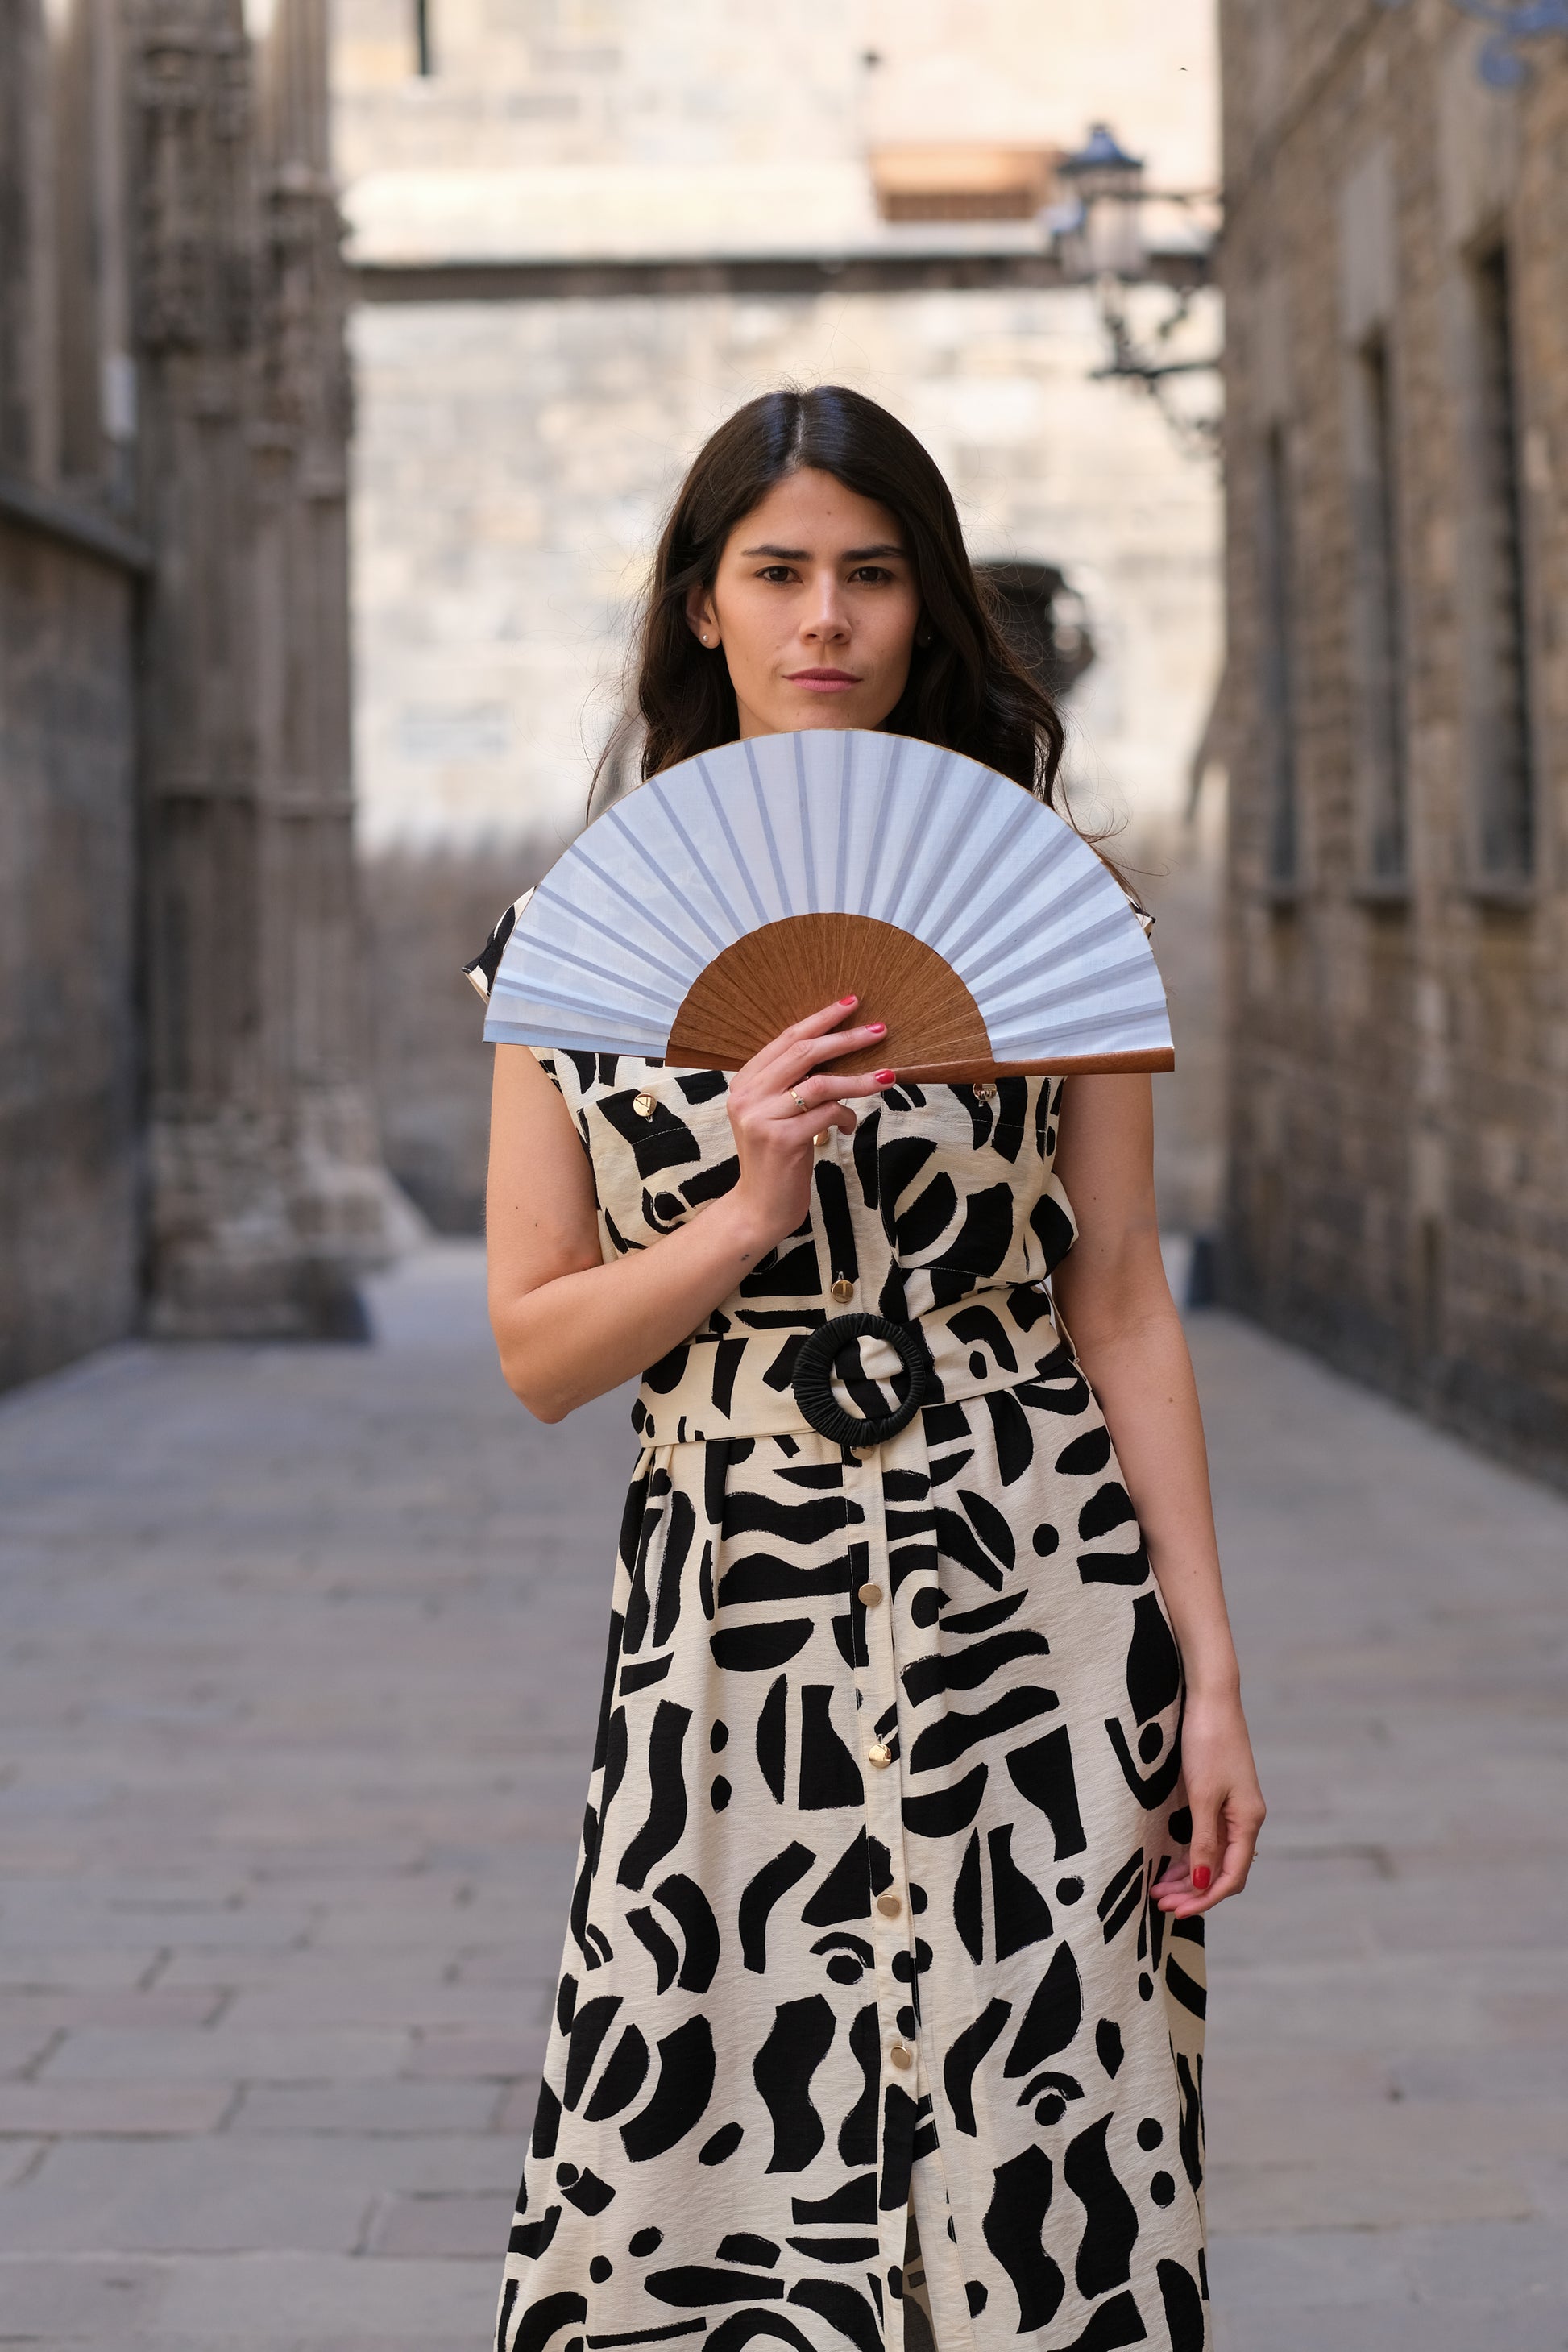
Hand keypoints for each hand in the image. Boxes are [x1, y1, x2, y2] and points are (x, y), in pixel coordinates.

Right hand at [721, 998, 892, 1254]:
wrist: (759, 1208)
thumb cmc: (775, 1160)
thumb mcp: (775, 1115)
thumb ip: (791, 1086)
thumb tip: (838, 1052)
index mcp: (745, 1083)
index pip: (786, 1039)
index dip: (820, 1019)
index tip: (850, 1004)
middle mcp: (748, 1095)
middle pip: (804, 1053)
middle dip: (846, 1038)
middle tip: (880, 1029)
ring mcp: (763, 1117)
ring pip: (821, 1083)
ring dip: (859, 1079)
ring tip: (887, 1077)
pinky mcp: (783, 1139)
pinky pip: (827, 1113)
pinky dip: (846, 1116)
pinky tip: (847, 1126)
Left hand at [1154, 1685, 1265, 1918]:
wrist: (1210, 1696)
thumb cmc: (1208, 1741)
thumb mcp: (1202, 1795)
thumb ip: (1202, 1841)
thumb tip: (1200, 1884)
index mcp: (1247, 1821)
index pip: (1231, 1877)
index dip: (1205, 1899)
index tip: (1176, 1912)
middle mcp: (1244, 1819)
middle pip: (1222, 1870)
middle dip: (1192, 1892)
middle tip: (1159, 1903)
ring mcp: (1232, 1807)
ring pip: (1213, 1856)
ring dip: (1188, 1876)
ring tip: (1158, 1888)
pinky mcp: (1218, 1795)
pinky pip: (1207, 1838)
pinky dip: (1189, 1854)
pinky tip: (1169, 1863)